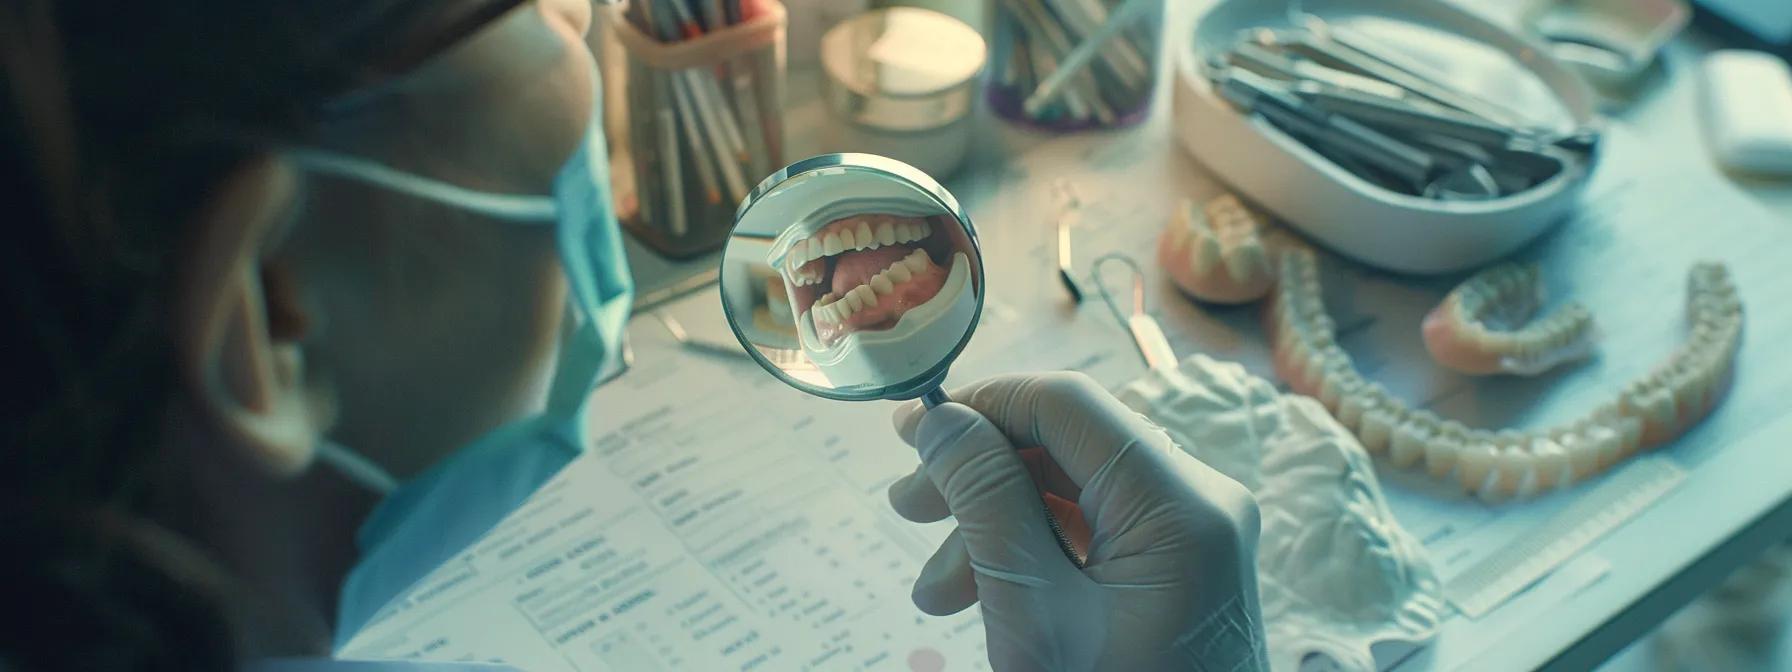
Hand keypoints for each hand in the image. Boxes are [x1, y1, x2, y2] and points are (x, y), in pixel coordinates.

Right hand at [889, 372, 1267, 670]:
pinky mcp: (1187, 565)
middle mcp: (1203, 502)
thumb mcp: (1032, 616)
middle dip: (979, 476)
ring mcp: (1199, 535)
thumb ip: (986, 505)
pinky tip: (984, 598)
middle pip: (1068, 443)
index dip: (979, 405)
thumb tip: (942, 422)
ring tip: (937, 595)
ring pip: (1076, 488)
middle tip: (904, 510)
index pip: (1065, 404)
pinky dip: (1036, 552)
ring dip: (996, 524)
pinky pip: (1099, 528)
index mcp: (1180, 505)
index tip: (906, 435)